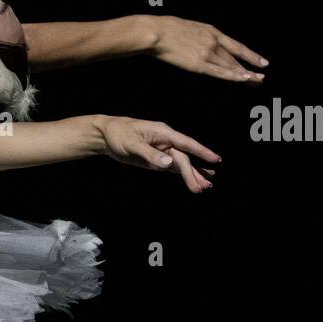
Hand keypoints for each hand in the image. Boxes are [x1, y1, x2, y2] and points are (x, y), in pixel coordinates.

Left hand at [98, 116, 219, 192]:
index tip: (215, 160)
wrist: (107, 135)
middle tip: (203, 188)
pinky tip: (194, 180)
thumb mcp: (133, 144)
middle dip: (193, 173)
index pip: (186, 144)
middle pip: (184, 159)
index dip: (202, 152)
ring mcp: (162, 151)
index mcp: (163, 133)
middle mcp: (166, 142)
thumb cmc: (119, 134)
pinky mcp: (156, 160)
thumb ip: (150, 154)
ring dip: (193, 175)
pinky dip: (183, 175)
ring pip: (181, 164)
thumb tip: (169, 163)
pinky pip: (173, 168)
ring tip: (207, 186)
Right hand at [146, 15, 267, 83]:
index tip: (261, 62)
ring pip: (231, 66)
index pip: (236, 46)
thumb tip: (199, 41)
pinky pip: (220, 72)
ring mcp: (208, 53)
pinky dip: (234, 76)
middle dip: (250, 69)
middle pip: (235, 59)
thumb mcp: (189, 27)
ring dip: (245, 75)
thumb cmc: (166, 29)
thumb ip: (199, 36)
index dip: (250, 55)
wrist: (156, 32)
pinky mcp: (199, 64)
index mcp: (212, 31)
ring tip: (257, 82)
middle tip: (261, 79)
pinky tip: (244, 79)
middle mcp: (214, 42)